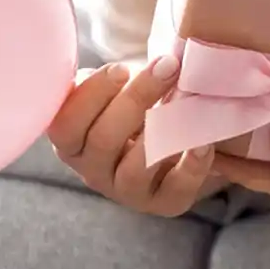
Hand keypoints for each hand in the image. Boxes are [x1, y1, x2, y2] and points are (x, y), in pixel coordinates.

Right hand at [48, 57, 215, 216]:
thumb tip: (111, 67)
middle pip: (103, 141)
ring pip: (133, 170)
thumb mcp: (115, 93)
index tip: (123, 67)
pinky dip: (191, 165)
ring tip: (187, 95)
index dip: (92, 95)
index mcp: (74, 143)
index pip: (65, 124)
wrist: (180, 143)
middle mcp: (94, 171)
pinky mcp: (166, 202)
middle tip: (168, 66)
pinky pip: (175, 190)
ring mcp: (128, 191)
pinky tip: (203, 141)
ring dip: (162, 131)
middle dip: (136, 98)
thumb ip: (105, 81)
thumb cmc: (140, 108)